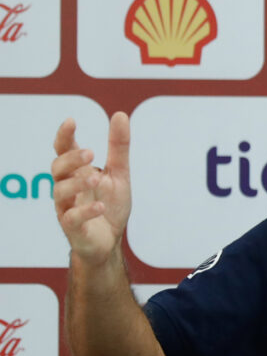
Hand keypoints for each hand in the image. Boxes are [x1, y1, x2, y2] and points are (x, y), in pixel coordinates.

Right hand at [51, 111, 132, 264]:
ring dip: (77, 183)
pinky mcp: (73, 228)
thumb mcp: (119, 174)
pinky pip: (73, 219)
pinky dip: (85, 211)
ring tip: (95, 177)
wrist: (110, 240)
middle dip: (71, 159)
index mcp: (77, 172)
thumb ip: (118, 148)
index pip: (63, 150)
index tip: (71, 121)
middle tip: (90, 153)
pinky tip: (100, 207)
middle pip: (57, 168)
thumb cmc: (110, 205)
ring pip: (60, 192)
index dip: (64, 136)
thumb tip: (120, 114)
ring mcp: (67, 208)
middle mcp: (67, 188)